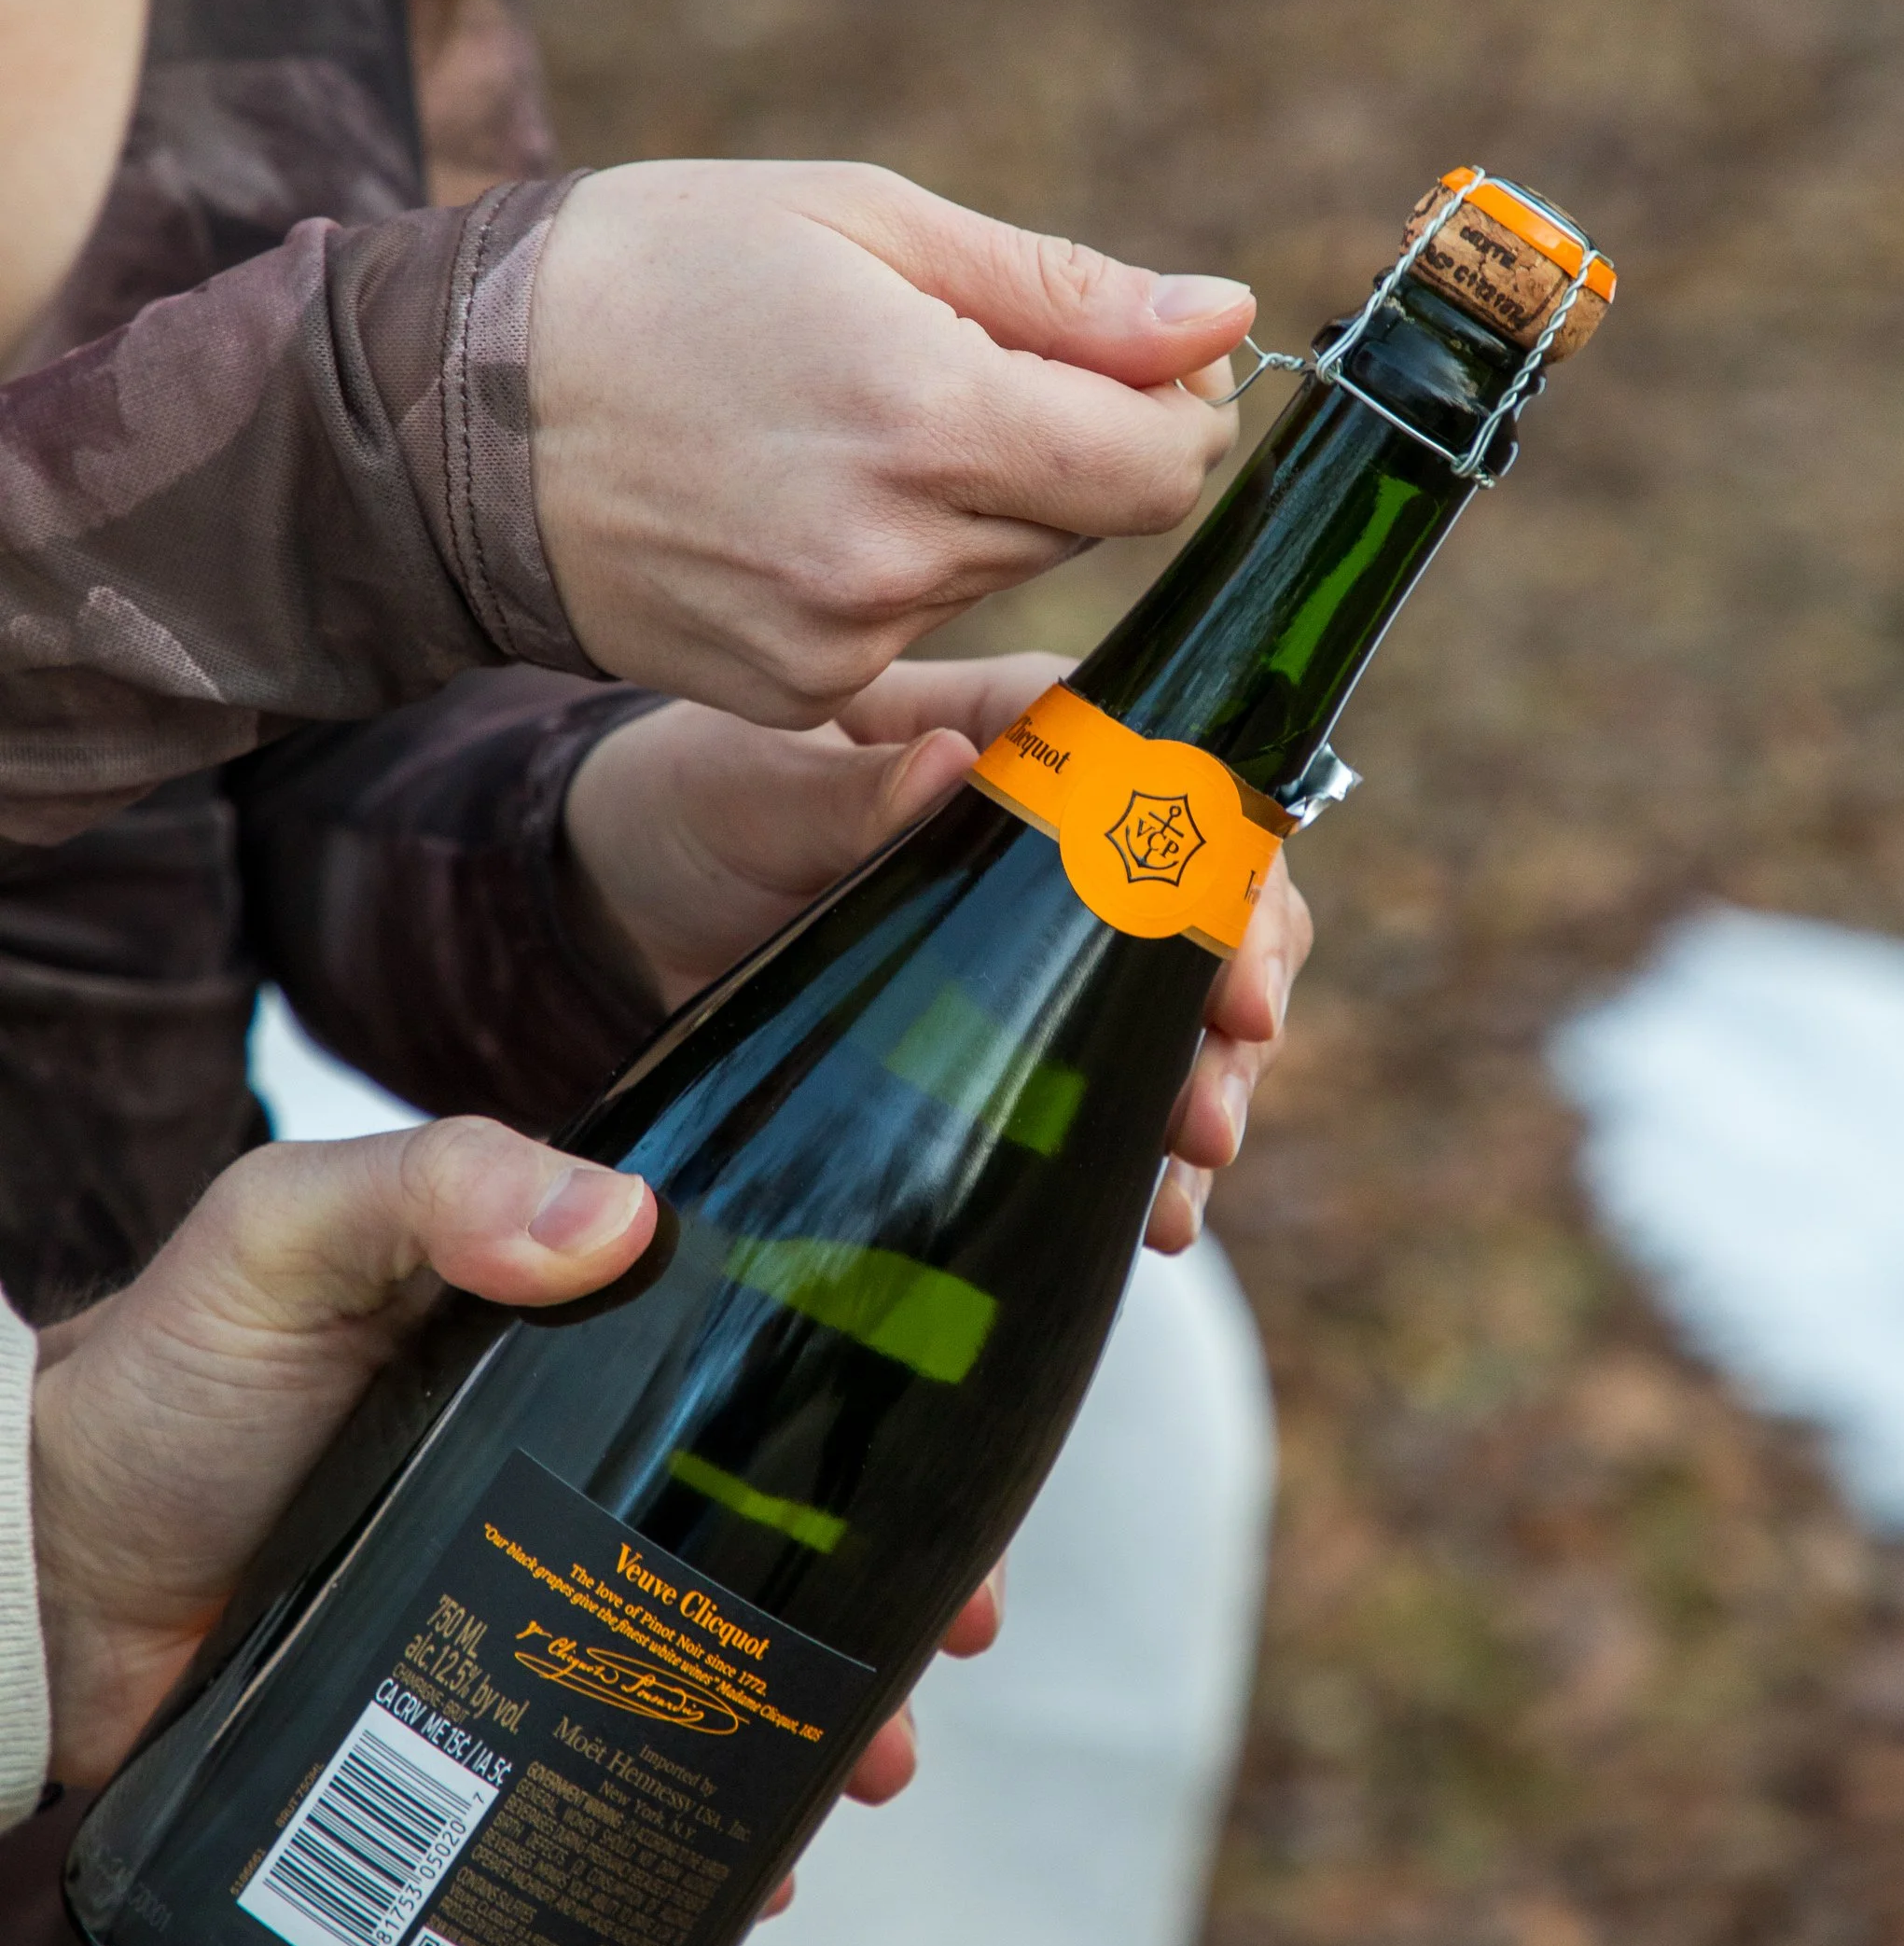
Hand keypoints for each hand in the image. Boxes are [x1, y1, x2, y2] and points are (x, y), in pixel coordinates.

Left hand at [31, 1122, 987, 1840]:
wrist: (40, 1576)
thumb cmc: (165, 1378)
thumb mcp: (292, 1235)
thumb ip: (436, 1187)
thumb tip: (620, 1220)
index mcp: (573, 1334)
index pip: (771, 1361)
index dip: (886, 1413)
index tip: (968, 1481)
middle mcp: (583, 1465)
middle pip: (781, 1529)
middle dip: (894, 1594)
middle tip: (949, 1653)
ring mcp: (546, 1597)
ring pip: (729, 1662)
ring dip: (825, 1717)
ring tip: (867, 1778)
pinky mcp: (496, 1719)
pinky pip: (633, 1773)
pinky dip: (712, 1823)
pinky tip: (759, 1872)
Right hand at [531, 162, 1252, 722]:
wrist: (450, 410)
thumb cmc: (658, 272)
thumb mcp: (862, 219)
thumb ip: (1061, 290)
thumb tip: (1220, 321)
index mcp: (929, 417)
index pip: (1161, 465)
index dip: (1177, 405)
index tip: (1140, 357)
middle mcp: (895, 553)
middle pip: (1089, 517)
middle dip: (1066, 436)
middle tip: (956, 357)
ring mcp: (842, 640)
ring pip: (998, 569)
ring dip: (973, 498)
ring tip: (847, 416)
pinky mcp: (794, 691)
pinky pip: (910, 627)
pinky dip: (889, 563)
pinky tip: (795, 495)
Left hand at [564, 656, 1314, 1255]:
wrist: (623, 900)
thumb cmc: (695, 797)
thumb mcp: (748, 785)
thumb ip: (841, 788)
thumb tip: (950, 774)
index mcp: (1025, 728)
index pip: (1177, 783)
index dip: (1230, 882)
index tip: (1238, 983)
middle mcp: (1066, 824)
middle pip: (1211, 903)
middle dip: (1235, 1008)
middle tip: (1212, 1115)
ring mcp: (1050, 927)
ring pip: (1179, 998)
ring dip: (1199, 1088)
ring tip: (1186, 1180)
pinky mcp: (1017, 1014)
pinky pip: (1106, 1070)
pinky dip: (1134, 1143)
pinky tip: (1148, 1217)